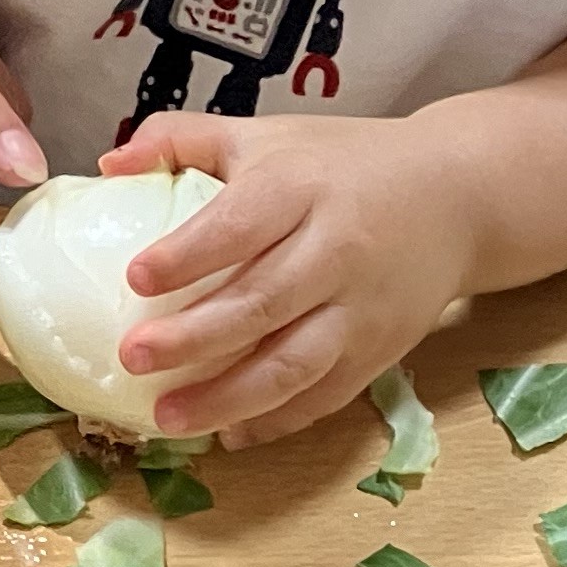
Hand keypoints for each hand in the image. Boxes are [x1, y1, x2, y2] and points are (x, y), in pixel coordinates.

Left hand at [99, 111, 480, 445]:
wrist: (457, 198)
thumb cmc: (340, 164)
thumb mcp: (263, 134)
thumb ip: (182, 139)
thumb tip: (109, 161)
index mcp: (300, 187)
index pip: (240, 224)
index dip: (188, 254)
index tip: (134, 278)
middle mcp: (335, 250)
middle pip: (262, 302)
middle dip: (194, 338)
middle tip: (133, 358)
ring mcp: (361, 308)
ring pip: (294, 363)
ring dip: (229, 397)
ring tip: (168, 417)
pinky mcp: (380, 350)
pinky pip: (326, 395)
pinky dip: (277, 420)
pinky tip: (230, 432)